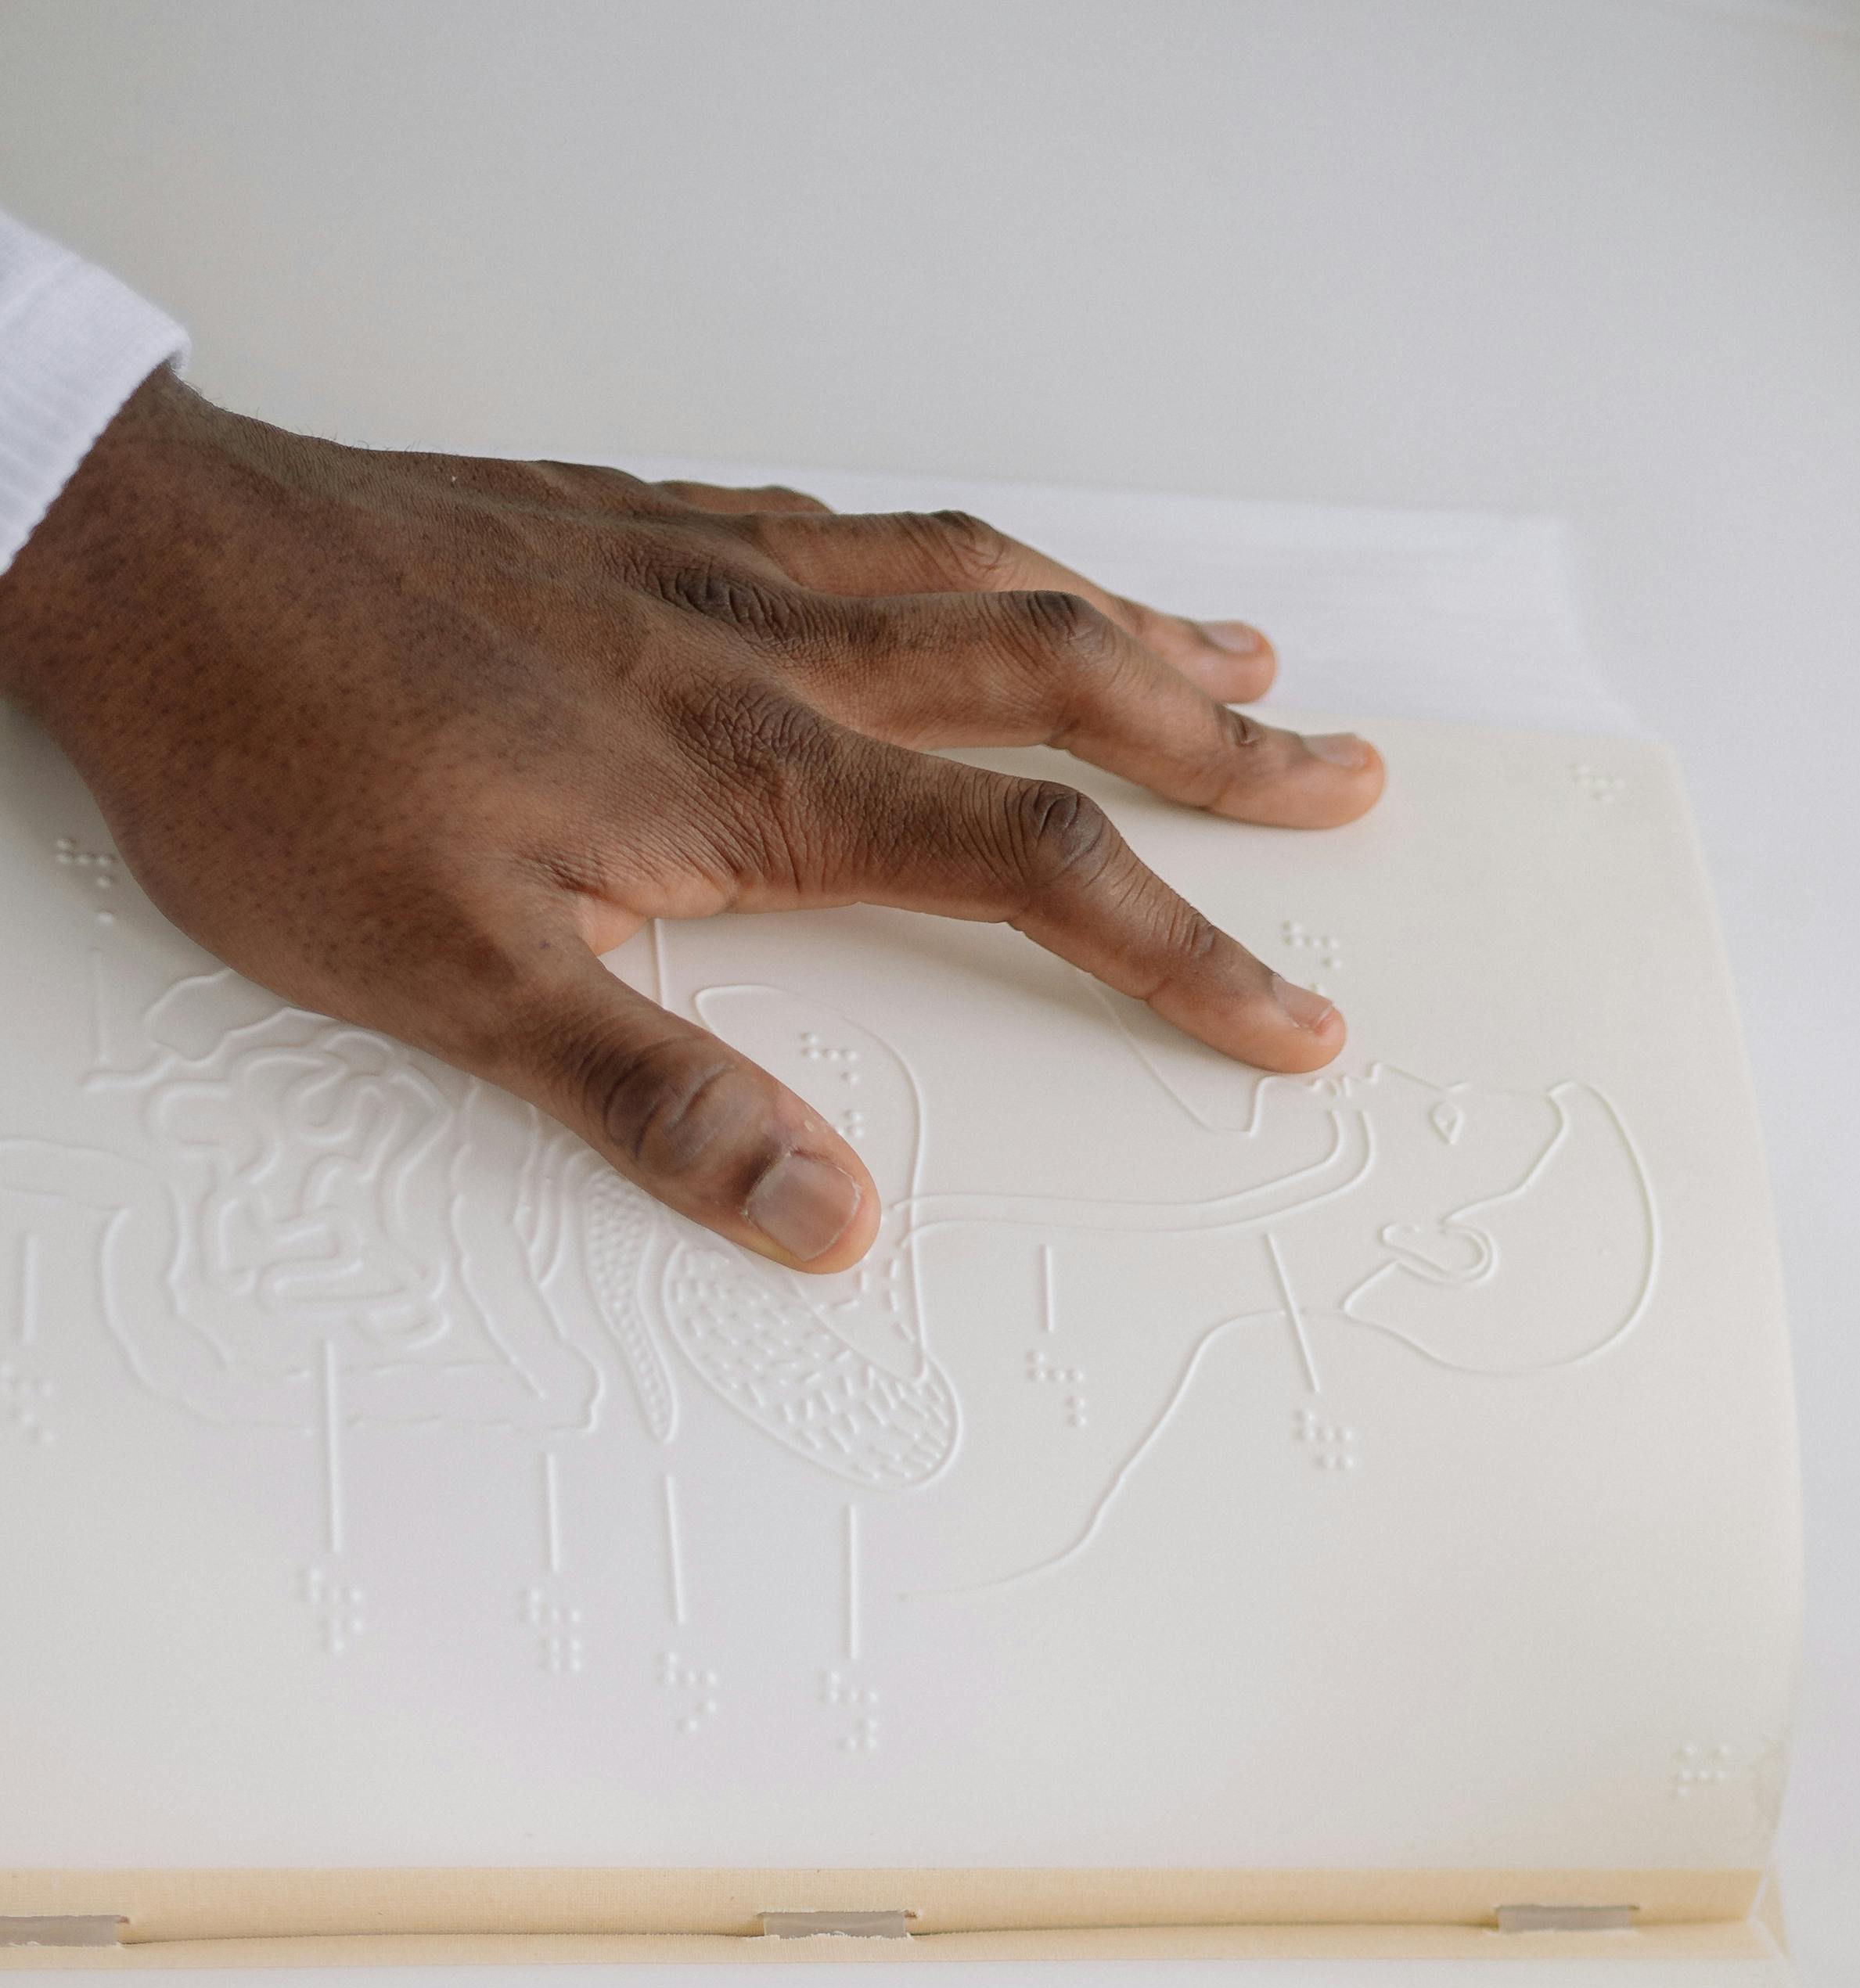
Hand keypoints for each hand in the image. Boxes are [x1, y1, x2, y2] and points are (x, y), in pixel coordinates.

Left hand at [0, 373, 1382, 1273]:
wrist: (140, 565)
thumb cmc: (279, 769)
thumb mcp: (451, 985)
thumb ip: (654, 1102)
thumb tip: (825, 1222)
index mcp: (754, 782)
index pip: (1030, 869)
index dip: (1183, 949)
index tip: (1294, 1018)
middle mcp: (761, 651)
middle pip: (1052, 680)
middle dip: (1217, 738)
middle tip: (1345, 770)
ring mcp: (704, 567)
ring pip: (971, 575)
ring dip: (1121, 620)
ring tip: (1231, 645)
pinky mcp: (632, 520)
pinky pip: (849, 520)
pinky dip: (957, 549)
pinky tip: (975, 564)